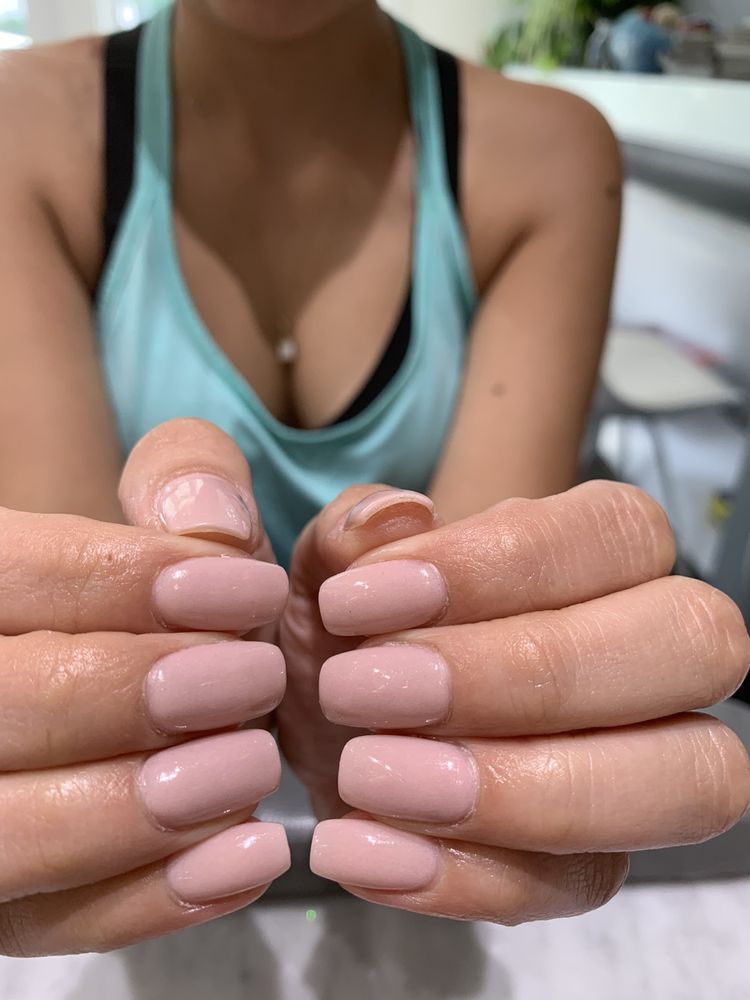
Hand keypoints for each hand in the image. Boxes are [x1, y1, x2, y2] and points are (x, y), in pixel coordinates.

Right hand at [0, 421, 290, 956]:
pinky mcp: (5, 902)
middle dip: (135, 691)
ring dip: (137, 807)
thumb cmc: (163, 593)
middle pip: (5, 703)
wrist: (151, 685)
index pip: (12, 577)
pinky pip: (52, 926)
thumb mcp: (173, 517)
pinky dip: (149, 900)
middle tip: (254, 676)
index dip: (128, 582)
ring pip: (8, 832)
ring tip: (252, 765)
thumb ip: (189, 481)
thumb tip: (214, 523)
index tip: (252, 588)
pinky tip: (244, 856)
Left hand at [309, 481, 749, 922]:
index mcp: (602, 551)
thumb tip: (391, 516)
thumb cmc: (355, 628)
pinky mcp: (594, 860)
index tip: (359, 600)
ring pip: (683, 780)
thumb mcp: (331, 568)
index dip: (500, 564)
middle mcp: (655, 653)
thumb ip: (351, 531)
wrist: (330, 723)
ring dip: (517, 789)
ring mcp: (646, 766)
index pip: (617, 531)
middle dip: (523, 673)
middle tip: (368, 687)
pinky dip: (465, 875)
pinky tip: (360, 847)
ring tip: (368, 774)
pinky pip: (580, 882)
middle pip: (688, 644)